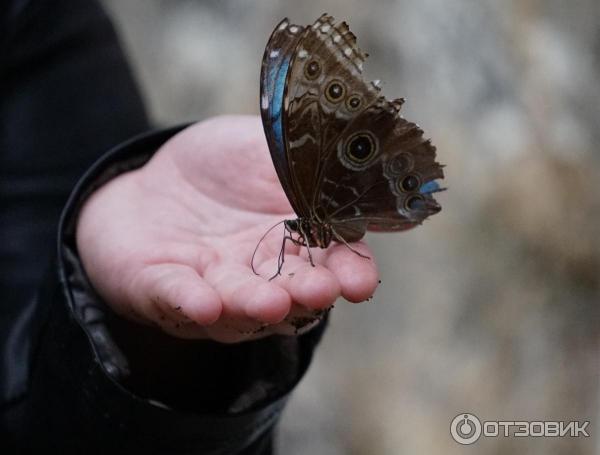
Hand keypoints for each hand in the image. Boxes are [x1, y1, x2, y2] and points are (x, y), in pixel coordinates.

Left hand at [76, 115, 378, 342]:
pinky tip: (205, 303)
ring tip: (271, 302)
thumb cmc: (223, 165)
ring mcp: (211, 284)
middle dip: (306, 295)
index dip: (351, 274)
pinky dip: (189, 302)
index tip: (362, 281)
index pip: (333, 264)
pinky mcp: (159, 285)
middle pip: (290, 293)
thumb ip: (309, 161)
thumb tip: (376, 159)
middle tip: (320, 290)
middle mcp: (260, 274)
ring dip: (254, 305)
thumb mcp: (269, 148)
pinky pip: (175, 297)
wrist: (157, 177)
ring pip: (236, 305)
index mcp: (295, 241)